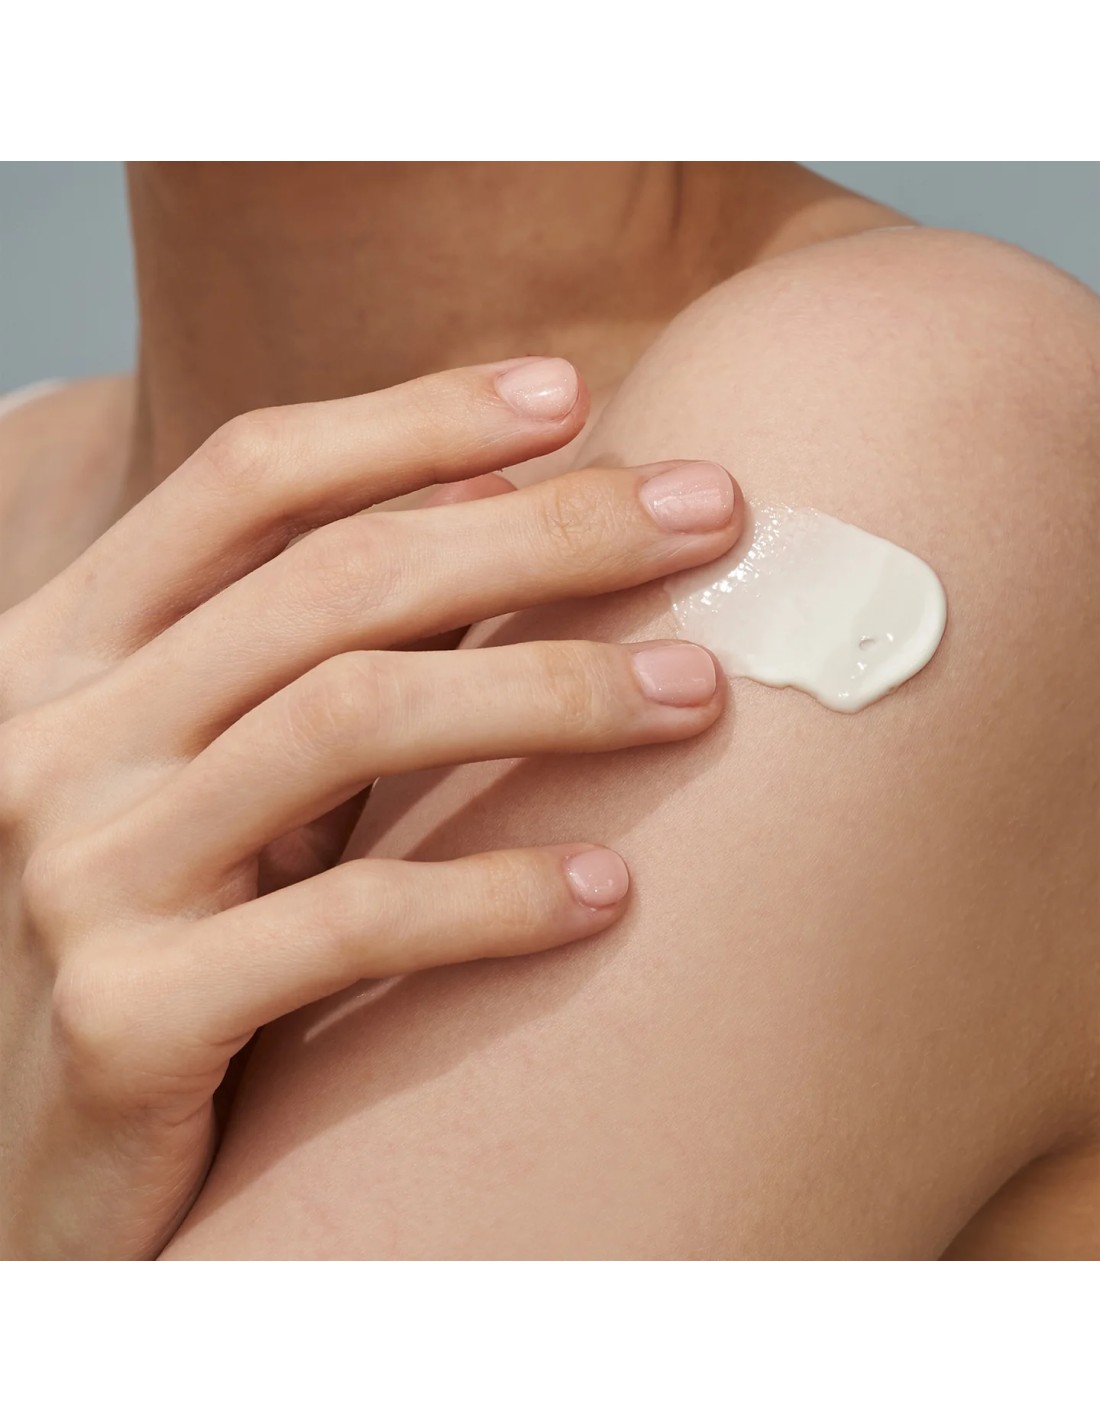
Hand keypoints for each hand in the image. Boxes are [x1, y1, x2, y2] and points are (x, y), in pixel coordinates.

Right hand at [0, 357, 741, 1258]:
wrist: (23, 1159)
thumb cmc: (158, 936)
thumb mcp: (210, 774)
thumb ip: (306, 662)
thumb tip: (501, 516)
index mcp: (62, 650)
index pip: (245, 479)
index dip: (411, 419)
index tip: (568, 393)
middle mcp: (50, 738)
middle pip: (331, 583)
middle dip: (542, 532)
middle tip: (706, 514)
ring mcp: (78, 877)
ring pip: (349, 719)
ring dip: (552, 691)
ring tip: (697, 690)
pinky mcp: (128, 1021)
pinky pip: (348, 923)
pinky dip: (499, 895)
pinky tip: (611, 890)